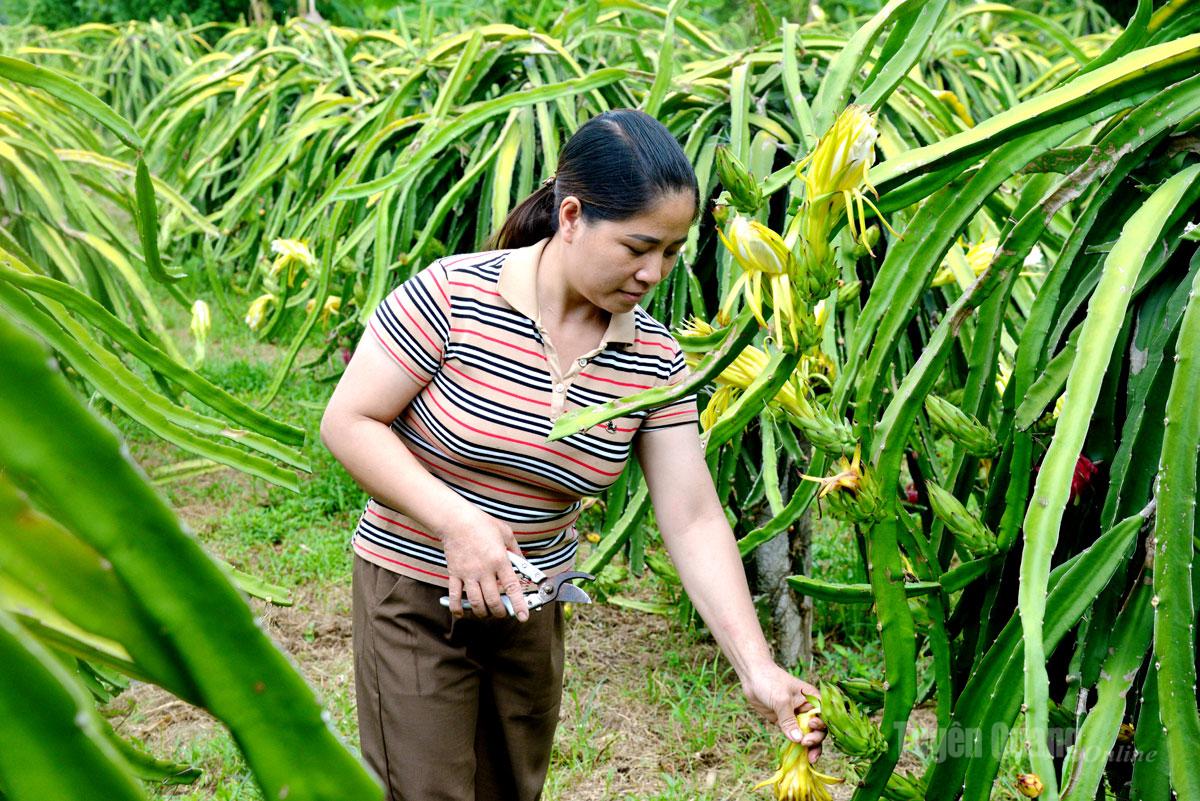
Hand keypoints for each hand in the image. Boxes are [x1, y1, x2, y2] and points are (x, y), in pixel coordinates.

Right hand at [435, 505, 529, 621]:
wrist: (456, 520)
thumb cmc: (482, 524)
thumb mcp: (506, 533)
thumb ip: (516, 551)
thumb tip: (523, 563)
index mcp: (499, 560)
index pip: (512, 587)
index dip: (518, 605)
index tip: (523, 617)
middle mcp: (484, 570)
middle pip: (493, 601)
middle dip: (500, 612)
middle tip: (503, 613)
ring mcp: (468, 574)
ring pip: (475, 603)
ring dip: (482, 613)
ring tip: (487, 613)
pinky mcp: (454, 574)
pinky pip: (455, 596)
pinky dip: (457, 608)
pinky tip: (461, 613)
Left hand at [742, 664, 825, 762]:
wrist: (752, 676)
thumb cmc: (770, 681)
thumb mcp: (781, 699)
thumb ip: (789, 720)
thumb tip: (798, 740)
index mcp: (812, 698)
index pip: (824, 715)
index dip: (822, 724)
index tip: (811, 726)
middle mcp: (807, 709)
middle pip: (818, 728)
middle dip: (816, 739)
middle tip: (806, 744)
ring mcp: (797, 717)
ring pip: (808, 735)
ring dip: (810, 747)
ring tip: (810, 759)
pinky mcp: (786, 723)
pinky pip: (794, 737)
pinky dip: (798, 746)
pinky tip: (800, 756)